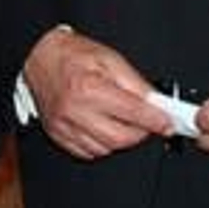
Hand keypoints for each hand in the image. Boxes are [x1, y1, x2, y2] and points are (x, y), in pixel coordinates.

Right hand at [22, 28, 170, 159]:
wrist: (39, 58)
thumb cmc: (72, 55)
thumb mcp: (109, 58)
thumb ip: (135, 82)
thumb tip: (156, 101)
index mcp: (89, 88)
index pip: (132, 112)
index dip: (156, 120)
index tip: (168, 123)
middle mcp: (75, 110)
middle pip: (121, 138)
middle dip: (141, 132)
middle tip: (148, 121)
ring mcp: (64, 126)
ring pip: (106, 148)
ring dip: (121, 138)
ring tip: (123, 120)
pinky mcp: (58, 135)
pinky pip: (89, 152)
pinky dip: (103, 144)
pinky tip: (104, 127)